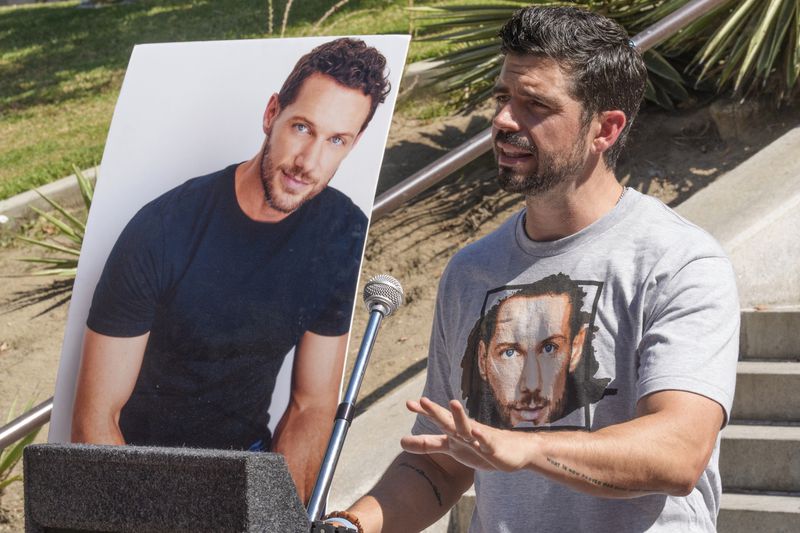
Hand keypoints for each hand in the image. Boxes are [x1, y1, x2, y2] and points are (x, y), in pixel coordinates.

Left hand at [401, 397, 535, 472]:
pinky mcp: (493, 448)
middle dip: (436, 411)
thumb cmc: (476, 446)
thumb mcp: (449, 446)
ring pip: (467, 427)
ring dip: (459, 416)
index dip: (424, 412)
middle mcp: (465, 429)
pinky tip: (476, 432)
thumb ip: (426, 444)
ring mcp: (479, 437)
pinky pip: (487, 442)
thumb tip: (400, 442)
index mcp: (454, 429)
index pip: (437, 418)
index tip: (409, 404)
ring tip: (452, 403)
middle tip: (423, 400)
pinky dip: (482, 437)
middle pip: (448, 419)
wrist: (511, 451)